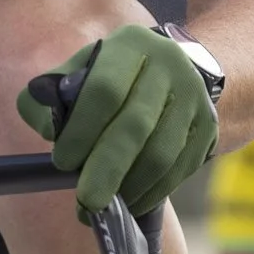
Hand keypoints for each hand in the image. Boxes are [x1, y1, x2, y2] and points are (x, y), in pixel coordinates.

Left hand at [18, 26, 217, 216]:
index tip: (61, 162)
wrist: (175, 72)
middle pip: (135, 125)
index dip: (82, 130)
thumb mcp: (74, 74)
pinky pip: (179, 169)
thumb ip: (46, 99)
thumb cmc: (110, 79)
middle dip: (106, 169)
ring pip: (161, 153)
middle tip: (85, 201)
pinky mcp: (208, 126)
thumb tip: (52, 132)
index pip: (104, 89)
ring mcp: (194, 97)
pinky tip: (130, 203)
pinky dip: (152, 192)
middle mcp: (168, 65)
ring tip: (104, 207)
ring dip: (129, 187)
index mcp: (129, 46)